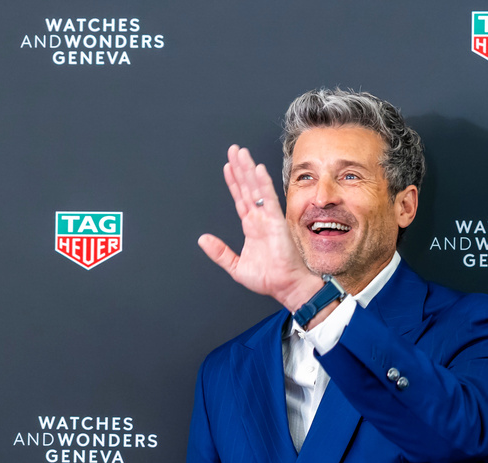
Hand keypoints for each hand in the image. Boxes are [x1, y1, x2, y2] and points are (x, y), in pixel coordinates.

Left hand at [198, 145, 321, 311]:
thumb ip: (220, 252)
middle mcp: (260, 219)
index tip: (227, 167)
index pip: (240, 199)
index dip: (233, 182)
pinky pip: (269, 198)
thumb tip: (202, 239)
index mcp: (252, 227)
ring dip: (248, 170)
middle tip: (234, 150)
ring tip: (241, 153)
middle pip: (247, 188)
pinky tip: (258, 169)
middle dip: (240, 168)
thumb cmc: (269, 279)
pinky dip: (263, 184)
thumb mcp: (236, 266)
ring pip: (256, 188)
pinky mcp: (276, 221)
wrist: (285, 286)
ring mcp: (268, 218)